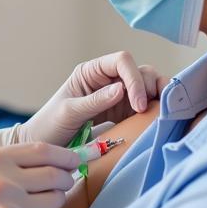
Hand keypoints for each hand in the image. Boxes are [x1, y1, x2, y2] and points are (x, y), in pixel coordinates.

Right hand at [0, 143, 78, 207]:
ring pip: (55, 202)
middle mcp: (3, 182)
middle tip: (61, 183)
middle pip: (56, 176)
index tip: (76, 160)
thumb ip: (16, 160)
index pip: (45, 151)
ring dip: (54, 202)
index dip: (67, 155)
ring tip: (40, 203)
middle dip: (65, 180)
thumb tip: (60, 159)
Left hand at [21, 51, 166, 145]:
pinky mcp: (123, 113)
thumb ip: (95, 101)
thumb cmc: (50, 125)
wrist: (45, 146)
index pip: (122, 61)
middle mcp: (107, 79)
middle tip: (151, 111)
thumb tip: (122, 89)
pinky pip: (145, 106)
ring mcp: (117, 96)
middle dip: (150, 87)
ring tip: (161, 114)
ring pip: (147, 87)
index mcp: (91, 72)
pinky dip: (155, 110)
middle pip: (140, 71)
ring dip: (158, 97)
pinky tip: (159, 121)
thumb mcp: (69, 112)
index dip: (134, 78)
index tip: (138, 104)